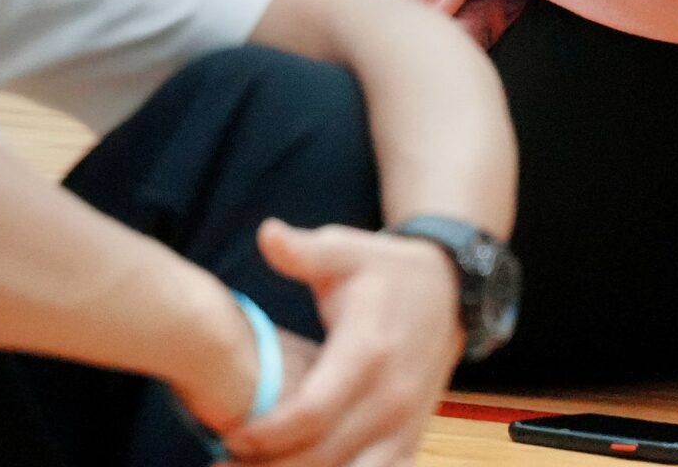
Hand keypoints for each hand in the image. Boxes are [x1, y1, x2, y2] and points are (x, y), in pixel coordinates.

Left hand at [221, 222, 462, 466]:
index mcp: (369, 350)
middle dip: (271, 466)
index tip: (233, 435)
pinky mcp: (412, 438)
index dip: (269, 433)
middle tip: (227, 464)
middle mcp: (392, 395)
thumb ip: (305, 251)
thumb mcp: (347, 251)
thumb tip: (267, 234)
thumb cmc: (387, 272)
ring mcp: (406, 422)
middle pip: (325, 454)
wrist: (450, 290)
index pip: (314, 410)